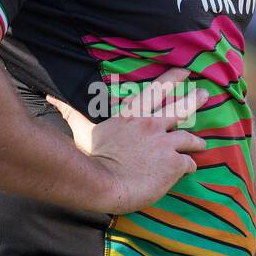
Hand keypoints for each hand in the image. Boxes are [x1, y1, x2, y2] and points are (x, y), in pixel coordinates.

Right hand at [46, 68, 208, 214]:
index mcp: (132, 116)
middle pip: (180, 108)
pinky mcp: (175, 163)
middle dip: (194, 99)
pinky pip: (189, 162)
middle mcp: (152, 125)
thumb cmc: (92, 159)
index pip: (156, 91)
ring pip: (190, 136)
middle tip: (205, 93)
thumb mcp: (82, 131)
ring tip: (202, 143)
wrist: (106, 183)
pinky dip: (189, 165)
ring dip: (197, 140)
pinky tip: (189, 169)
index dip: (173, 80)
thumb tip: (49, 95)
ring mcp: (165, 143)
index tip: (185, 72)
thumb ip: (71, 113)